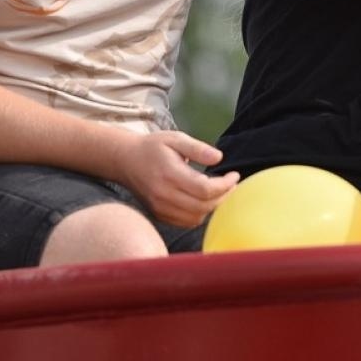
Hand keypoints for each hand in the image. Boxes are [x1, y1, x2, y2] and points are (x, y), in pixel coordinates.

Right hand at [116, 130, 237, 227]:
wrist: (126, 160)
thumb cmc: (154, 147)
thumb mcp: (176, 139)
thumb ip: (198, 148)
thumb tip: (219, 158)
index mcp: (169, 174)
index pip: (205, 189)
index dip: (225, 185)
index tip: (234, 175)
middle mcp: (163, 195)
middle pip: (203, 206)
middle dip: (224, 197)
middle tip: (232, 184)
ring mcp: (160, 208)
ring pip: (196, 217)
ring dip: (213, 207)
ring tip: (221, 191)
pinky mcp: (159, 215)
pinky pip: (186, 222)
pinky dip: (200, 214)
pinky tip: (205, 200)